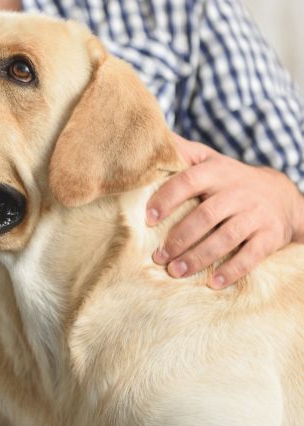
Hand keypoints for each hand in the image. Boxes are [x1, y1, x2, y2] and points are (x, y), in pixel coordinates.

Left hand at [146, 134, 303, 288]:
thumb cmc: (230, 180)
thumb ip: (181, 152)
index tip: (147, 218)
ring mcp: (256, 214)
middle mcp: (238, 192)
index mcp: (217, 173)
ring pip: (226, 237)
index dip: (167, 199)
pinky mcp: (271, 236)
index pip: (189, 181)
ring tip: (176, 271)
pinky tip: (214, 283)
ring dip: (199, 257)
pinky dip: (233, 270)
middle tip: (158, 256)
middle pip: (206, 215)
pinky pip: (252, 255)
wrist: (282, 195)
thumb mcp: (209, 161)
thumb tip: (151, 138)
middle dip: (180, 238)